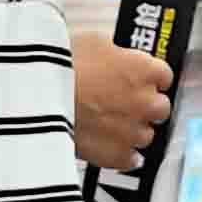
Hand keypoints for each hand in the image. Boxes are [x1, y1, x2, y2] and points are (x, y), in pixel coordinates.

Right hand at [72, 36, 174, 172]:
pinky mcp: (117, 156)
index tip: (137, 81)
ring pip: (145, 135)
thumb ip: (116, 55)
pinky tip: (108, 145)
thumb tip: (115, 60)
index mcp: (145, 69)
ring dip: (132, 130)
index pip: (164, 76)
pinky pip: (131, 159)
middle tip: (122, 102)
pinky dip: (122, 154)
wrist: (37, 96)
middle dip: (144, 106)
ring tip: (108, 125)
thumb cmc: (61, 65)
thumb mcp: (94, 42)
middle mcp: (147, 101)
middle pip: (160, 108)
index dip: (148, 79)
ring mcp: (134, 131)